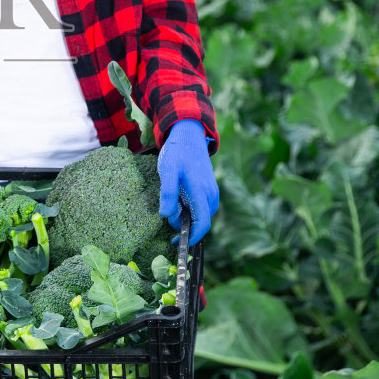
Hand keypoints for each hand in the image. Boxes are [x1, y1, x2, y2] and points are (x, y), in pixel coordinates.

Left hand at [156, 119, 218, 243]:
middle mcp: (211, 195)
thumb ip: (168, 193)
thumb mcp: (168, 170)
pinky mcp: (210, 191)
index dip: (191, 237)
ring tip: (173, 200)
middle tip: (168, 210)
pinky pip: (201, 208)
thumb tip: (166, 215)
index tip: (176, 242)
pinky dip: (190, 209)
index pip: (202, 224)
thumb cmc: (177, 153)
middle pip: (199, 222)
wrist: (189, 136)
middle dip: (183, 225)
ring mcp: (212, 193)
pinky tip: (180, 197)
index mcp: (201, 193)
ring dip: (186, 216)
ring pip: (200, 215)